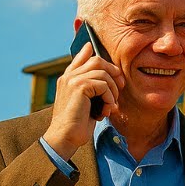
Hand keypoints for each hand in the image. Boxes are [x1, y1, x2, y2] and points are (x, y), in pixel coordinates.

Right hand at [43, 40, 124, 156]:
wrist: (65, 137)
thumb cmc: (78, 124)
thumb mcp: (87, 103)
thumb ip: (93, 89)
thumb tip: (105, 81)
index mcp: (68, 79)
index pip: (80, 57)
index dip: (89, 52)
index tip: (93, 48)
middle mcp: (68, 76)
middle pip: (97, 60)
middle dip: (113, 72)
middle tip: (119, 88)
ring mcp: (72, 80)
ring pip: (103, 73)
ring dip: (112, 90)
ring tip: (111, 105)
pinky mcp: (79, 87)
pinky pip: (103, 85)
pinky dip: (109, 98)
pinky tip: (106, 110)